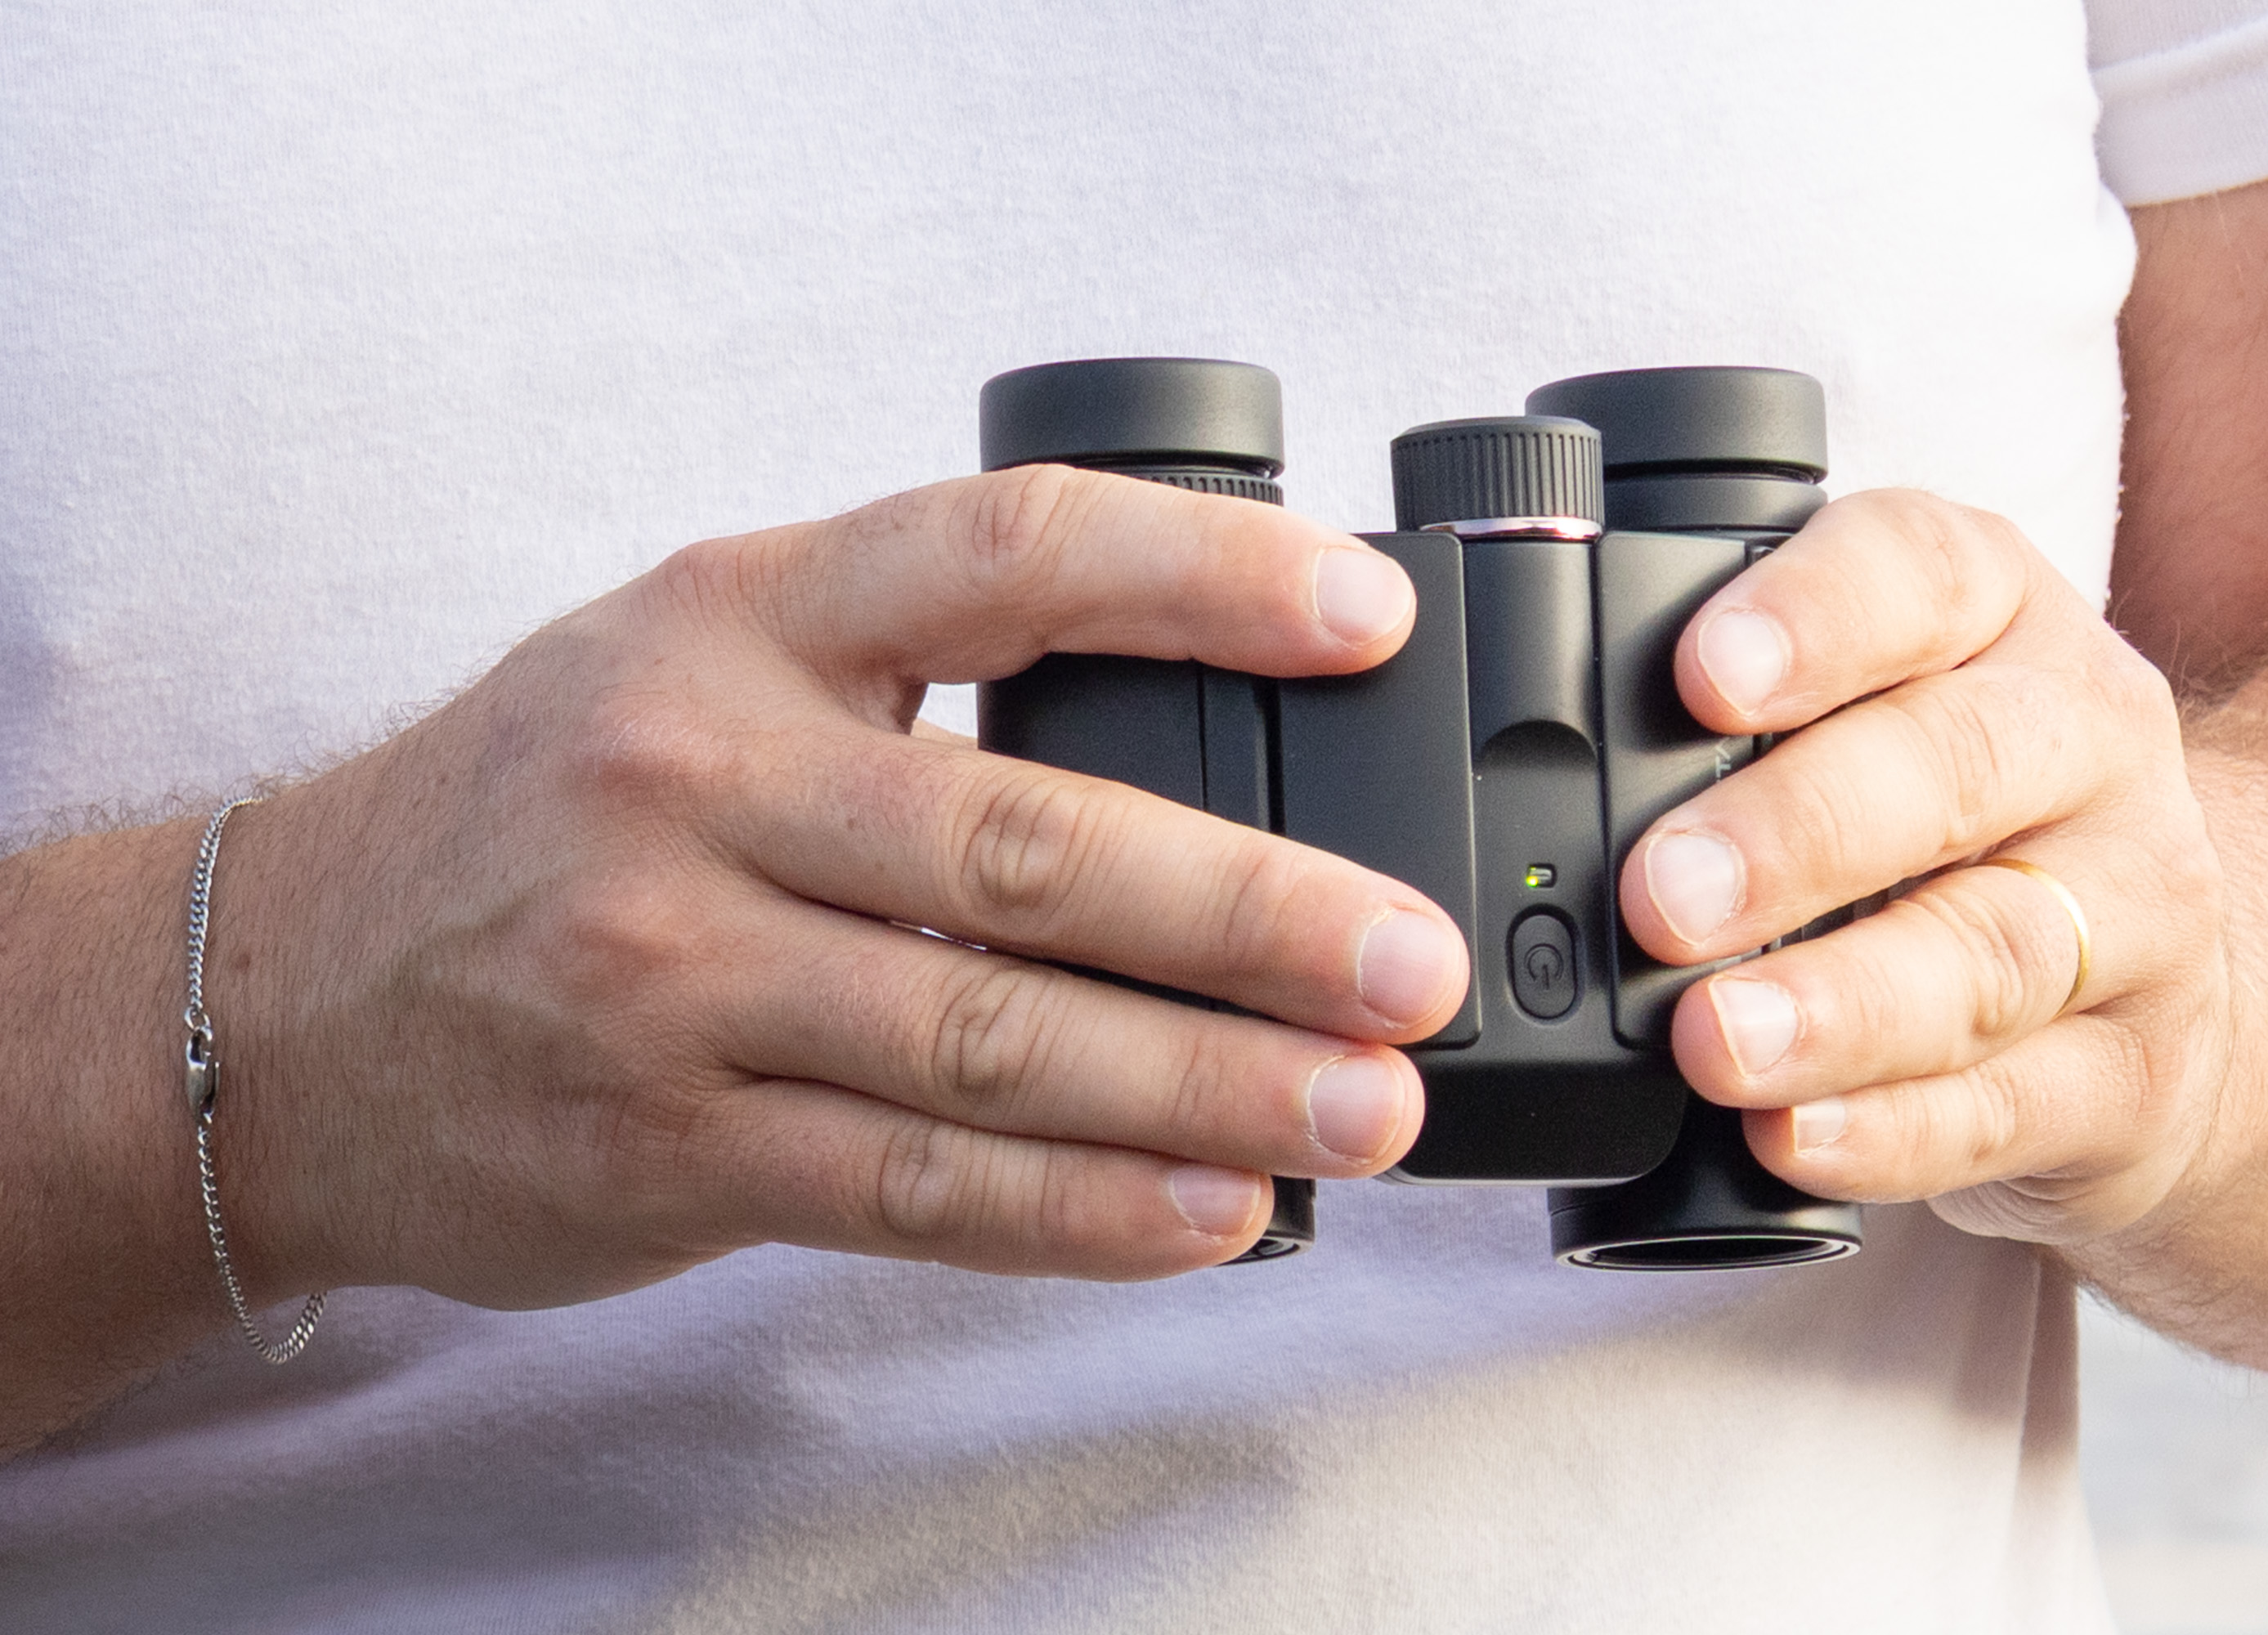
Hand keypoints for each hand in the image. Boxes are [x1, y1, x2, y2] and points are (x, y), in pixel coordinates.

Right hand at [208, 467, 1469, 1306]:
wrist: (281, 1003)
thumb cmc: (549, 808)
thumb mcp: (694, 654)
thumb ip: (905, 654)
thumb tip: (1207, 701)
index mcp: (738, 616)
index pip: (1001, 553)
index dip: (1202, 575)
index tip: (1365, 617)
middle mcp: (698, 781)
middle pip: (1028, 845)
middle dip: (1252, 912)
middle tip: (1410, 963)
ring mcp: (674, 977)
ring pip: (990, 1042)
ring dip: (1204, 1086)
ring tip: (1364, 1108)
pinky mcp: (670, 1148)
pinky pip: (917, 1188)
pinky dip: (1084, 1211)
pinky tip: (1213, 1213)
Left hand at [1618, 490, 2231, 1242]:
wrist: (2169, 979)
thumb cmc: (1953, 821)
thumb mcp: (1873, 707)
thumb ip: (1728, 716)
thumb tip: (1520, 763)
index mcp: (2000, 614)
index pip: (1924, 571)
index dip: (1812, 617)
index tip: (1699, 677)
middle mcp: (2086, 740)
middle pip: (1953, 769)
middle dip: (1794, 836)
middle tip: (1660, 898)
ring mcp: (2134, 912)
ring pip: (1988, 952)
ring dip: (1836, 1005)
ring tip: (1716, 1043)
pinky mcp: (2135, 1071)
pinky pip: (2011, 1104)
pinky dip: (1893, 1130)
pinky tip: (1794, 1137)